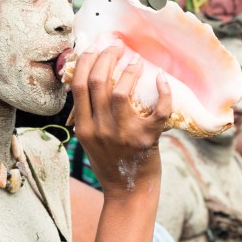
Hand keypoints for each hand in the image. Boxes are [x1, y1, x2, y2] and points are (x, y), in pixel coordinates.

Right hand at [70, 41, 172, 193]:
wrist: (128, 193)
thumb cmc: (112, 163)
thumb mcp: (91, 140)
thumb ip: (89, 115)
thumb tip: (93, 80)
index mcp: (84, 127)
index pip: (79, 86)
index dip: (85, 62)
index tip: (94, 48)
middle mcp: (100, 129)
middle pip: (97, 83)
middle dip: (106, 58)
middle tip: (116, 47)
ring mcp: (123, 134)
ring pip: (120, 92)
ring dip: (129, 71)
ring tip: (136, 61)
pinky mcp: (146, 139)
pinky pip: (157, 110)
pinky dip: (162, 93)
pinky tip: (162, 80)